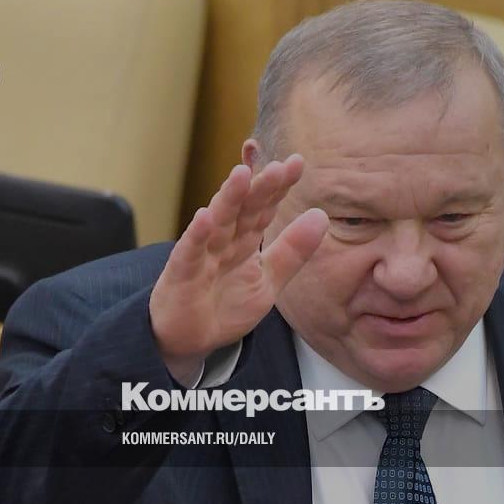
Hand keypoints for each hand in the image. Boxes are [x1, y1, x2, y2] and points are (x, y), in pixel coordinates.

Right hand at [149, 154, 328, 384]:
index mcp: (246, 240)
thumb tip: (321, 215)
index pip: (265, 208)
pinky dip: (197, 235)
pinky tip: (205, 216)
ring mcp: (203, 253)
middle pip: (244, 208)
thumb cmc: (225, 306)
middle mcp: (224, 240)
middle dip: (260, 187)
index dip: (279, 187)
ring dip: (228, 198)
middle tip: (279, 166)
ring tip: (242, 174)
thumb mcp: (269, 280)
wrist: (191, 340)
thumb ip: (293, 251)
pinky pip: (191, 252)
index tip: (297, 163)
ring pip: (217, 222)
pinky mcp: (182, 273)